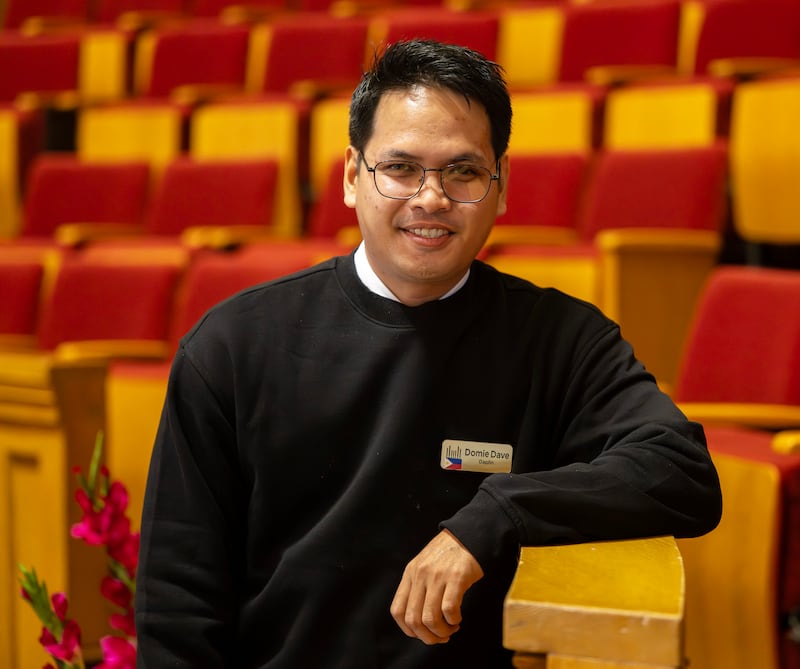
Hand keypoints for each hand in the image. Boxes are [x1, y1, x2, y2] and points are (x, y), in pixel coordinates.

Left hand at [390, 529, 483, 644]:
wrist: (469, 535)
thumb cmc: (448, 554)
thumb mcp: (425, 565)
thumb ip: (419, 587)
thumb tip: (420, 622)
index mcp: (410, 573)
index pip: (397, 611)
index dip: (408, 629)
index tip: (422, 633)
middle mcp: (420, 575)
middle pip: (413, 619)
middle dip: (427, 636)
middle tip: (441, 636)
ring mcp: (437, 576)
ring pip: (430, 618)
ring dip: (441, 631)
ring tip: (451, 628)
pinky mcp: (456, 578)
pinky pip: (449, 610)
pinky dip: (453, 620)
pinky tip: (458, 618)